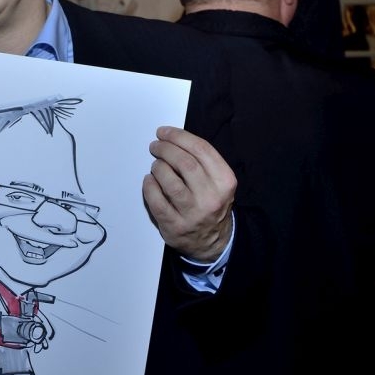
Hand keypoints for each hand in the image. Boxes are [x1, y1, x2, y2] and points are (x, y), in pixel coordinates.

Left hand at [142, 126, 234, 261]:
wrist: (213, 242)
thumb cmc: (211, 203)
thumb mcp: (218, 182)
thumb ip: (201, 162)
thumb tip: (172, 139)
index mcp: (225, 181)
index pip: (201, 149)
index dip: (178, 137)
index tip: (163, 133)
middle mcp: (212, 197)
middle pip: (184, 162)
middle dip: (165, 149)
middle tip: (155, 146)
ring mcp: (193, 213)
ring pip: (169, 181)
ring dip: (157, 167)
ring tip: (155, 165)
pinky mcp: (174, 225)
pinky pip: (156, 200)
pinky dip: (149, 186)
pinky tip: (149, 181)